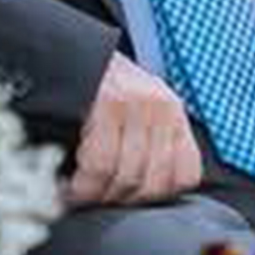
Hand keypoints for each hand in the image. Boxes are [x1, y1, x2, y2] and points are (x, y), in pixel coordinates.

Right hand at [62, 54, 204, 208]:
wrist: (69, 51)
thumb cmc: (99, 87)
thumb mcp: (137, 110)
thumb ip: (148, 143)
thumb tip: (142, 192)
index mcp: (174, 114)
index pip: (186, 174)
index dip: (158, 198)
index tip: (131, 201)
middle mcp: (162, 108)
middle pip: (154, 182)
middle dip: (123, 201)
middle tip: (100, 203)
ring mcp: (137, 105)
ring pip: (127, 177)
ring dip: (99, 196)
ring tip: (81, 197)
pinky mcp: (108, 104)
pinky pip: (100, 165)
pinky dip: (83, 186)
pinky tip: (71, 187)